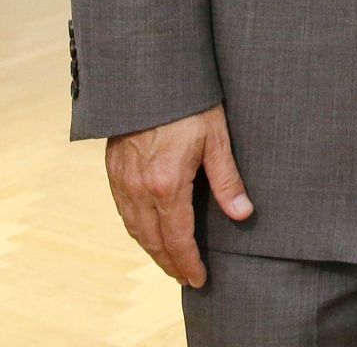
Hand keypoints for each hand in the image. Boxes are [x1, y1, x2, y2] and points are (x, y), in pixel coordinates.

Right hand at [105, 103, 251, 287]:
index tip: (199, 279)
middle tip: (186, 278)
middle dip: (170, 263)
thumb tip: (243, 214)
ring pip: (135, 229)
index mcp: (166, 184)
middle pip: (153, 240)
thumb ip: (228, 179)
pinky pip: (123, 211)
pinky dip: (137, 229)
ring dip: (152, 250)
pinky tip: (148, 232)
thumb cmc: (189, 104)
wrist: (149, 78)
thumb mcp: (217, 138)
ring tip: (170, 262)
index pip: (177, 237)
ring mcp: (122, 181)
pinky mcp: (113, 171)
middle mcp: (139, 189)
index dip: (188, 262)